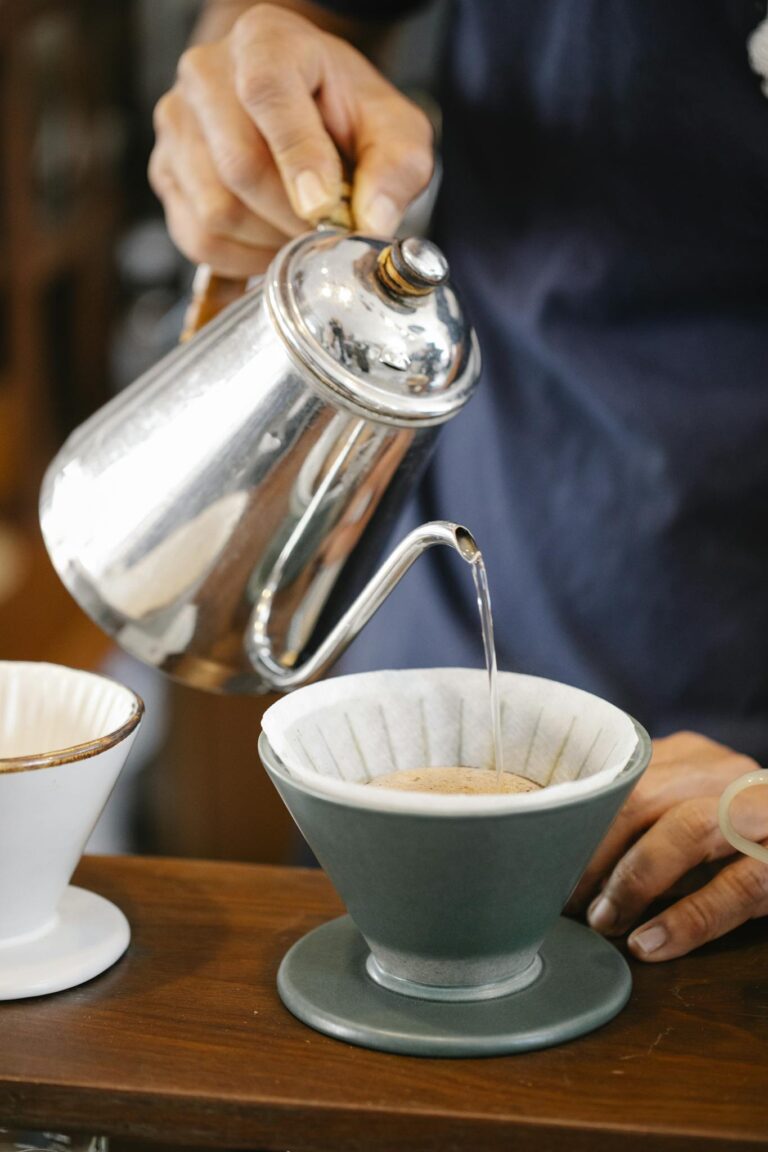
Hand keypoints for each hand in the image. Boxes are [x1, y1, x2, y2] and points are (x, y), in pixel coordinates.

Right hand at [149, 4, 433, 275]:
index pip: (267, 92)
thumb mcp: (393, 131)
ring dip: (268, 243)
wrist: (306, 111)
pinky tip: (269, 243)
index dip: (297, 157)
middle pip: (239, 166)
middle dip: (291, 218)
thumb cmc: (346, 114)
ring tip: (300, 235)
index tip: (323, 207)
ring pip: (216, 211)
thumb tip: (373, 221)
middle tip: (327, 234)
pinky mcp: (165, 172)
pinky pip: (198, 239)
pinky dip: (241, 258)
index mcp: (265, 41)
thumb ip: (395, 170)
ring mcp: (178, 124)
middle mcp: (206, 74)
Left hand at [567, 731, 767, 960]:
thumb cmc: (730, 837)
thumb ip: (636, 820)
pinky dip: (686, 919)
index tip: (545, 859)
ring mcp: (760, 811)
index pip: (619, 775)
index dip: (577, 819)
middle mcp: (725, 772)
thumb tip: (558, 851)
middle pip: (645, 797)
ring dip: (634, 881)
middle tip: (568, 900)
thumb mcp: (683, 813)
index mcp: (691, 756)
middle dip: (597, 852)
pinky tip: (649, 943)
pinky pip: (736, 887)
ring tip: (603, 922)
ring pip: (689, 829)